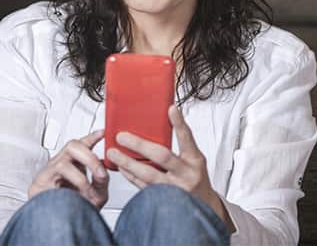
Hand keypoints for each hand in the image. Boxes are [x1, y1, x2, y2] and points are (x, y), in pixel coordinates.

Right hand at [28, 128, 109, 209]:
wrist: (55, 228)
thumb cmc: (74, 210)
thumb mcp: (96, 194)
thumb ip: (101, 181)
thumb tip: (101, 171)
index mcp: (74, 164)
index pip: (82, 144)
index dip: (92, 136)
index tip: (103, 133)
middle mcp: (61, 164)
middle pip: (72, 146)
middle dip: (90, 157)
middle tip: (100, 172)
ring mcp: (49, 172)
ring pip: (62, 161)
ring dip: (80, 177)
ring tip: (88, 191)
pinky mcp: (39, 184)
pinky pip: (52, 178)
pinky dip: (69, 187)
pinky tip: (75, 196)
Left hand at [107, 105, 234, 231]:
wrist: (202, 207)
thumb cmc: (195, 178)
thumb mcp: (194, 159)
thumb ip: (181, 145)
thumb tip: (164, 121)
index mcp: (195, 160)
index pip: (187, 139)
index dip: (179, 124)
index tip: (171, 109)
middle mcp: (186, 174)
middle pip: (162, 157)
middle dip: (139, 145)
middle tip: (122, 137)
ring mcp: (174, 188)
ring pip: (148, 174)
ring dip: (129, 163)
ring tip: (114, 153)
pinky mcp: (163, 199)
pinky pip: (143, 186)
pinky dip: (131, 176)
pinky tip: (122, 168)